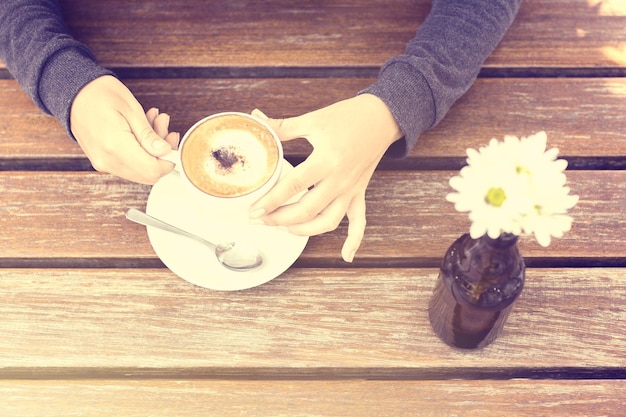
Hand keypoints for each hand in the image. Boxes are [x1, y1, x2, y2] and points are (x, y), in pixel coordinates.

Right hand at [70, 75, 179, 183]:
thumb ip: (149, 135)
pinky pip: (128, 164)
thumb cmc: (100, 94)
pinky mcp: (102, 161)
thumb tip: (165, 152)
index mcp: (115, 146)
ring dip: (151, 151)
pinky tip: (142, 130)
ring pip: (139, 170)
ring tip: (154, 122)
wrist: (72, 91)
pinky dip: (140, 151)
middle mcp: (107, 160)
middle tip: (166, 129)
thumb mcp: (131, 109)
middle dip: (162, 155)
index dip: (168, 162)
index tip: (173, 144)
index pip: (152, 170)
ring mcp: (102, 163)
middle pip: (147, 174)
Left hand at [250, 94, 402, 261]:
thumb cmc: (347, 116)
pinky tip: (346, 256)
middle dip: (280, 219)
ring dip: (305, 230)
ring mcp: (350, 189)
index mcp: (326, 159)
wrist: (381, 117)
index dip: (271, 200)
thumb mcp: (313, 120)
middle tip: (261, 219)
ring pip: (328, 221)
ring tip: (284, 229)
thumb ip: (282, 126)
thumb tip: (256, 119)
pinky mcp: (359, 193)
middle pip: (306, 209)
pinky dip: (354, 240)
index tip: (254, 210)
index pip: (293, 185)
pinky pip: (359, 222)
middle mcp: (339, 180)